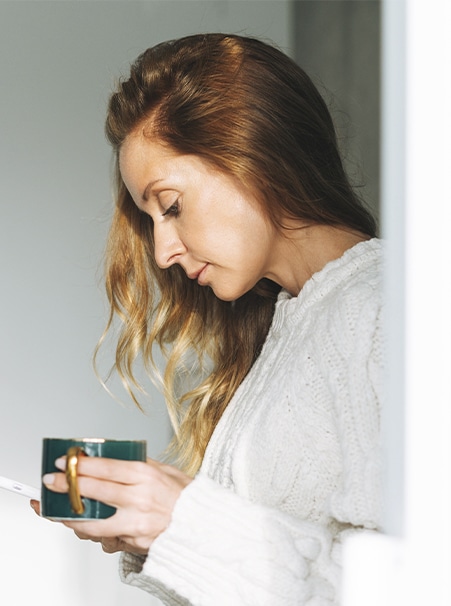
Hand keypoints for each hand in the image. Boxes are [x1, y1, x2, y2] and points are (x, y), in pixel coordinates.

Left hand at [32, 457, 191, 554]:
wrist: (202, 526)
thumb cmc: (186, 498)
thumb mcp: (166, 470)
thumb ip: (140, 463)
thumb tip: (114, 455)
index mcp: (146, 475)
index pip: (105, 468)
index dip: (80, 465)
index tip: (64, 462)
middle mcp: (139, 498)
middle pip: (95, 491)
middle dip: (67, 485)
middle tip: (52, 481)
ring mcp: (136, 522)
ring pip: (93, 520)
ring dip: (71, 514)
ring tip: (58, 508)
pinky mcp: (134, 541)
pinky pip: (105, 537)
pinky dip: (91, 531)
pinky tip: (80, 525)